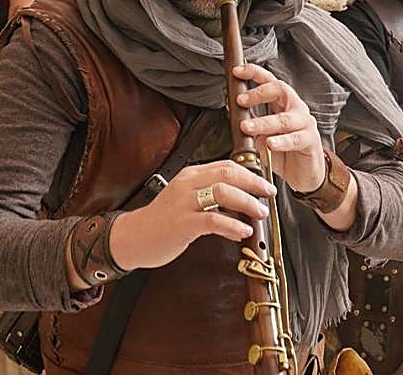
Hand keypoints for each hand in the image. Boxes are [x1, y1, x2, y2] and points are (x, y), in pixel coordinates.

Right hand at [108, 160, 274, 270]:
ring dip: (247, 202)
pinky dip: (232, 225)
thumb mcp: (186, 199)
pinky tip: (243, 231)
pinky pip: (213, 220)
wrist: (133, 236)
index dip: (250, 173)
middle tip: (269, 194)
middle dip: (254, 183)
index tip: (265, 184)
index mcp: (190, 175)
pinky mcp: (182, 224)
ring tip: (260, 213)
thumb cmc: (163, 220)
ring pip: (223, 192)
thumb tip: (240, 199)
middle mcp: (187, 184)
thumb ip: (209, 194)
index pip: (226, 165)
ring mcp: (184, 203)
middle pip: (228, 174)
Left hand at [232, 63, 325, 192]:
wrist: (304, 174)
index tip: (237, 72)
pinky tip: (270, 143)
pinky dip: (281, 141)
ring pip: (284, 118)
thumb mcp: (261, 134)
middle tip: (241, 101)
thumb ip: (249, 121)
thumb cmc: (283, 151)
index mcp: (283, 102)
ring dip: (263, 122)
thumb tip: (230, 108)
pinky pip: (295, 139)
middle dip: (258, 93)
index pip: (270, 81)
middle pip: (280, 90)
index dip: (254, 73)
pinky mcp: (310, 141)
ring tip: (247, 127)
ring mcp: (305, 124)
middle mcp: (295, 108)